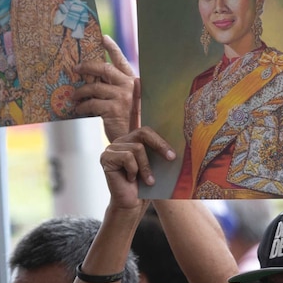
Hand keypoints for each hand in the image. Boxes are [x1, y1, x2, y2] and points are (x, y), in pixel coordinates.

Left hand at [73, 35, 137, 141]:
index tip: (102, 37)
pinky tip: (78, 109)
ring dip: (80, 91)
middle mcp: (130, 86)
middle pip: (104, 69)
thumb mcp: (123, 100)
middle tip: (75, 68)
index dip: (112, 48)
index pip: (121, 60)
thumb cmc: (127, 121)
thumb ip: (113, 87)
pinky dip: (82, 106)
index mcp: (132, 81)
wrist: (133, 140)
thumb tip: (91, 77)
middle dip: (87, 66)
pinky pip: (91, 103)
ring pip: (94, 87)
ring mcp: (123, 97)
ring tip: (73, 96)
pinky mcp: (114, 109)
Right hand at [100, 80, 174, 208]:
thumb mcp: (156, 164)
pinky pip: (128, 157)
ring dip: (146, 168)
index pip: (136, 113)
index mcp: (134, 137)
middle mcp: (122, 137)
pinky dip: (135, 171)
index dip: (136, 95)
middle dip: (160, 146)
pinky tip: (131, 180)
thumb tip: (177, 137)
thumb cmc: (146, 185)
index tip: (139, 79)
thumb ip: (159, 148)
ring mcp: (112, 146)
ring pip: (138, 148)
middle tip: (171, 159)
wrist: (132, 203)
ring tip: (146, 181)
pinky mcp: (105, 156)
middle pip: (144, 132)